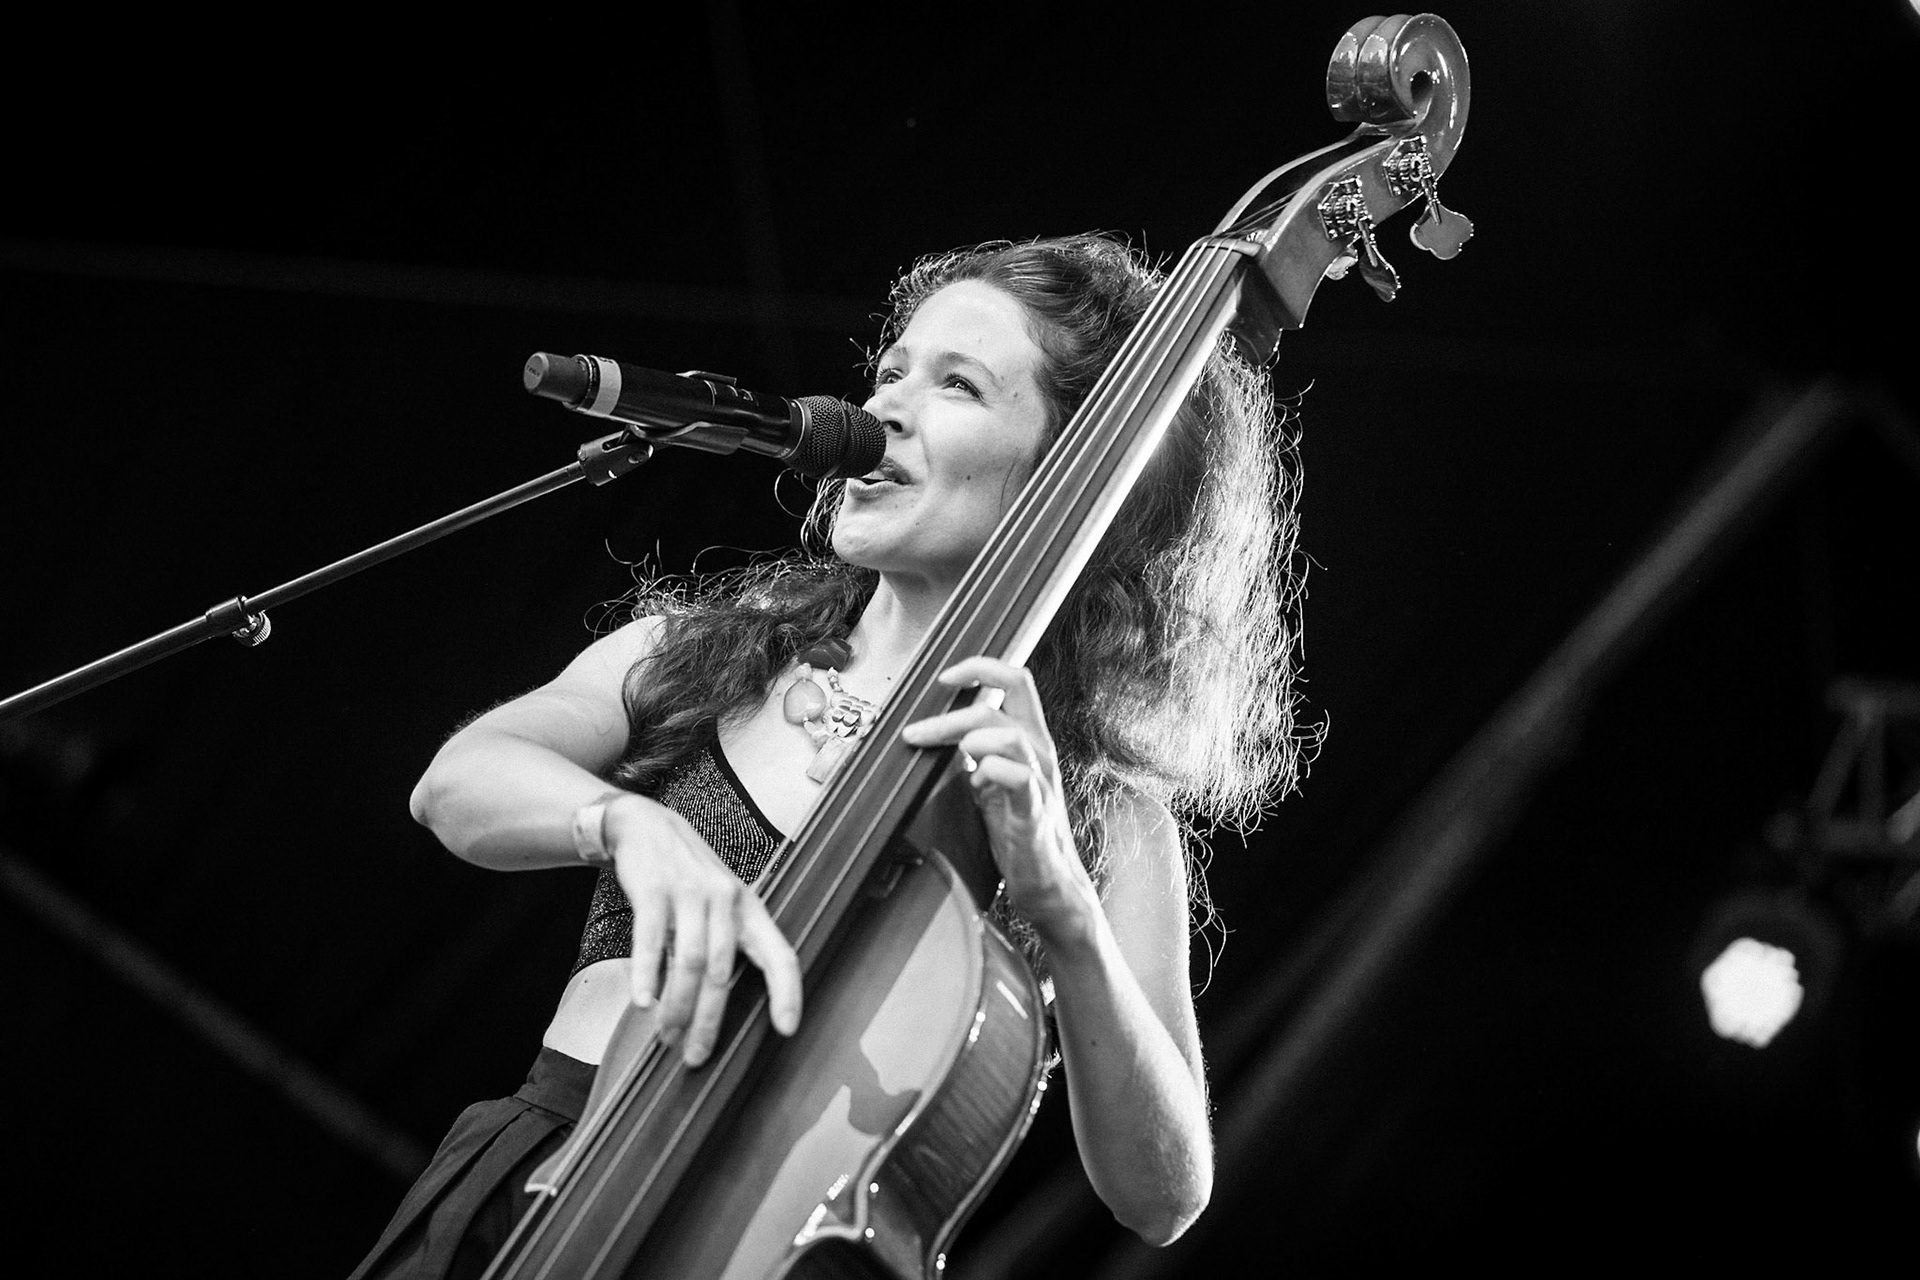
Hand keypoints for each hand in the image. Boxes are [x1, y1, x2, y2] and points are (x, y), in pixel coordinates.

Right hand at [604, 794, 801, 1066]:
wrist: (646, 826)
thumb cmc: (686, 878)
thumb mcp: (718, 904)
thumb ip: (724, 948)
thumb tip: (717, 1008)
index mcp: (749, 909)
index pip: (780, 954)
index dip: (788, 993)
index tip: (787, 1030)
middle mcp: (726, 900)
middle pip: (723, 972)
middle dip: (710, 1020)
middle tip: (696, 1056)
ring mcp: (690, 893)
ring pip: (689, 961)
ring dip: (677, 1006)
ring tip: (666, 1035)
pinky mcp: (654, 890)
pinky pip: (650, 940)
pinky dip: (647, 974)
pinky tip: (642, 1001)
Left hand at [900, 656, 1097, 933]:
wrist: (1047, 879)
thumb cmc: (1017, 828)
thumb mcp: (989, 779)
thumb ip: (972, 753)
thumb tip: (932, 731)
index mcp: (1030, 738)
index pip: (1016, 680)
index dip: (981, 668)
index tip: (945, 678)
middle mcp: (1040, 750)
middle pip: (1010, 698)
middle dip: (955, 709)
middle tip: (915, 732)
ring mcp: (1040, 779)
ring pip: (1011, 735)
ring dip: (971, 737)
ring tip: (951, 754)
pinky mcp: (1033, 811)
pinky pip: (1020, 779)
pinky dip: (992, 772)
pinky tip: (975, 783)